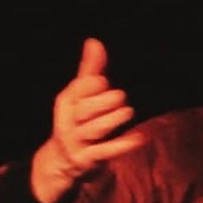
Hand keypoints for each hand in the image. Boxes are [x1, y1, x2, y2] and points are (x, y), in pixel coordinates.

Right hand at [31, 38, 144, 202]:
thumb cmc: (78, 120)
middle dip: (106, 102)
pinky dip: (122, 146)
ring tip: (128, 112)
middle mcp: (68, 121)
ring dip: (113, 119)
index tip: (103, 82)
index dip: (93, 85)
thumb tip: (94, 42)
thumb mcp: (80, 96)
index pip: (79, 90)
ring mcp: (76, 142)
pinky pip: (105, 152)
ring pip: (96, 129)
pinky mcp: (86, 160)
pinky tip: (140, 138)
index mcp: (66, 102)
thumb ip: (90, 70)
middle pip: (87, 109)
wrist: (63, 161)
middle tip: (121, 98)